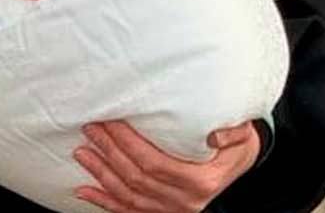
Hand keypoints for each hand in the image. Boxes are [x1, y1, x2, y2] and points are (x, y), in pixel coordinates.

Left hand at [73, 121, 258, 212]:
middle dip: (109, 152)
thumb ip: (229, 132)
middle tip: (91, 128)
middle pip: (137, 178)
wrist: (242, 165)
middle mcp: (186, 201)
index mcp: (201, 181)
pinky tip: (85, 191)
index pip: (154, 162)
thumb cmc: (237, 143)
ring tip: (82, 153)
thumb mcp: (242, 133)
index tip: (110, 121)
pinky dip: (104, 202)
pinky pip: (130, 211)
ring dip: (102, 175)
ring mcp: (174, 211)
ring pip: (129, 197)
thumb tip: (212, 133)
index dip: (128, 143)